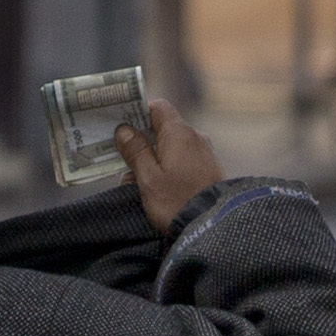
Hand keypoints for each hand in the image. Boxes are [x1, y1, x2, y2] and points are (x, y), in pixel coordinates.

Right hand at [121, 100, 224, 230]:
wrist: (214, 228)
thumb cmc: (178, 202)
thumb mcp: (149, 178)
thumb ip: (136, 151)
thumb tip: (124, 130)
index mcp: (180, 133)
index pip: (158, 107)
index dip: (138, 111)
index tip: (121, 124)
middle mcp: (196, 138)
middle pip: (163, 129)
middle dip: (142, 143)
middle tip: (122, 162)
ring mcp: (205, 154)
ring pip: (172, 148)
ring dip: (153, 160)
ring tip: (136, 184)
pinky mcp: (209, 170)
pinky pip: (184, 161)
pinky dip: (168, 169)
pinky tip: (157, 190)